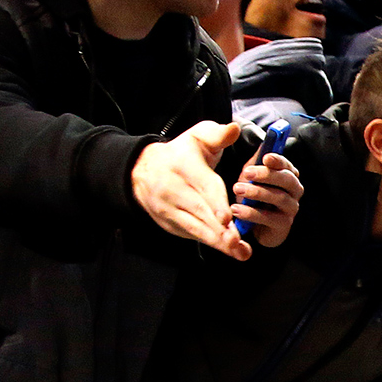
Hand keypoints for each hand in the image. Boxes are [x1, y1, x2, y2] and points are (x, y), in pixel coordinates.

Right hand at [132, 121, 250, 260]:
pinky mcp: (169, 223)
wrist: (142, 171)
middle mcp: (173, 190)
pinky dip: (208, 242)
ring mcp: (169, 210)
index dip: (215, 203)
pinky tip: (227, 249)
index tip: (226, 218)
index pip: (202, 186)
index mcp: (184, 167)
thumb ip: (217, 134)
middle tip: (237, 243)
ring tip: (239, 252)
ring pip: (195, 228)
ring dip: (217, 242)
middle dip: (219, 230)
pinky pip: (190, 235)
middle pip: (199, 212)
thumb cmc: (181, 154)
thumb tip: (235, 129)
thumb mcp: (197, 137)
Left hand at [231, 150, 303, 248]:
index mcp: (288, 176)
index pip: (287, 165)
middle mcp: (294, 191)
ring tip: (237, 189)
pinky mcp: (284, 225)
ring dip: (257, 192)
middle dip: (266, 175)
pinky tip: (236, 209)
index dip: (278, 160)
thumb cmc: (255, 199)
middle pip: (286, 180)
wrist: (255, 228)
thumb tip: (258, 142)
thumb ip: (256, 162)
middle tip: (246, 172)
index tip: (266, 157)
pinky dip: (251, 213)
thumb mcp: (252, 178)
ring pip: (279, 197)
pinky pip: (269, 217)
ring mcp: (291, 208)